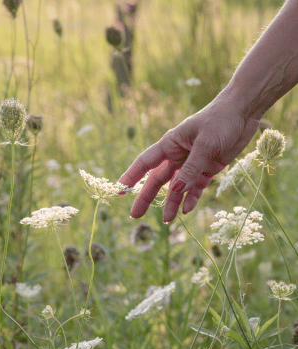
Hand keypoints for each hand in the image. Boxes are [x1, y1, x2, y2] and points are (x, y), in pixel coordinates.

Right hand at [119, 91, 259, 222]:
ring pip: (178, 187)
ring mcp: (193, 163)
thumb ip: (191, 168)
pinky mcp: (208, 169)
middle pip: (158, 180)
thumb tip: (175, 191)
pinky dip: (192, 198)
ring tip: (167, 221)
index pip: (145, 162)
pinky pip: (197, 187)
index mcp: (170, 144)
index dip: (131, 177)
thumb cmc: (220, 120)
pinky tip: (186, 210)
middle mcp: (178, 155)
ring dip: (172, 203)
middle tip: (136, 215)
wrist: (244, 112)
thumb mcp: (205, 144)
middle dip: (147, 197)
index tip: (120, 190)